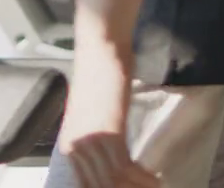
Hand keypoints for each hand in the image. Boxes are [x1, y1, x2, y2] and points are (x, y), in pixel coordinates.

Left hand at [58, 46, 159, 187]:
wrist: (101, 49)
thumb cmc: (99, 75)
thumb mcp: (91, 114)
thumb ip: (94, 137)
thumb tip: (108, 157)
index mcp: (69, 147)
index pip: (87, 185)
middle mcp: (76, 149)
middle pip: (101, 187)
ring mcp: (91, 143)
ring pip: (114, 183)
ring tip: (154, 187)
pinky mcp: (109, 134)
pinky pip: (125, 169)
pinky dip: (142, 179)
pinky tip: (154, 180)